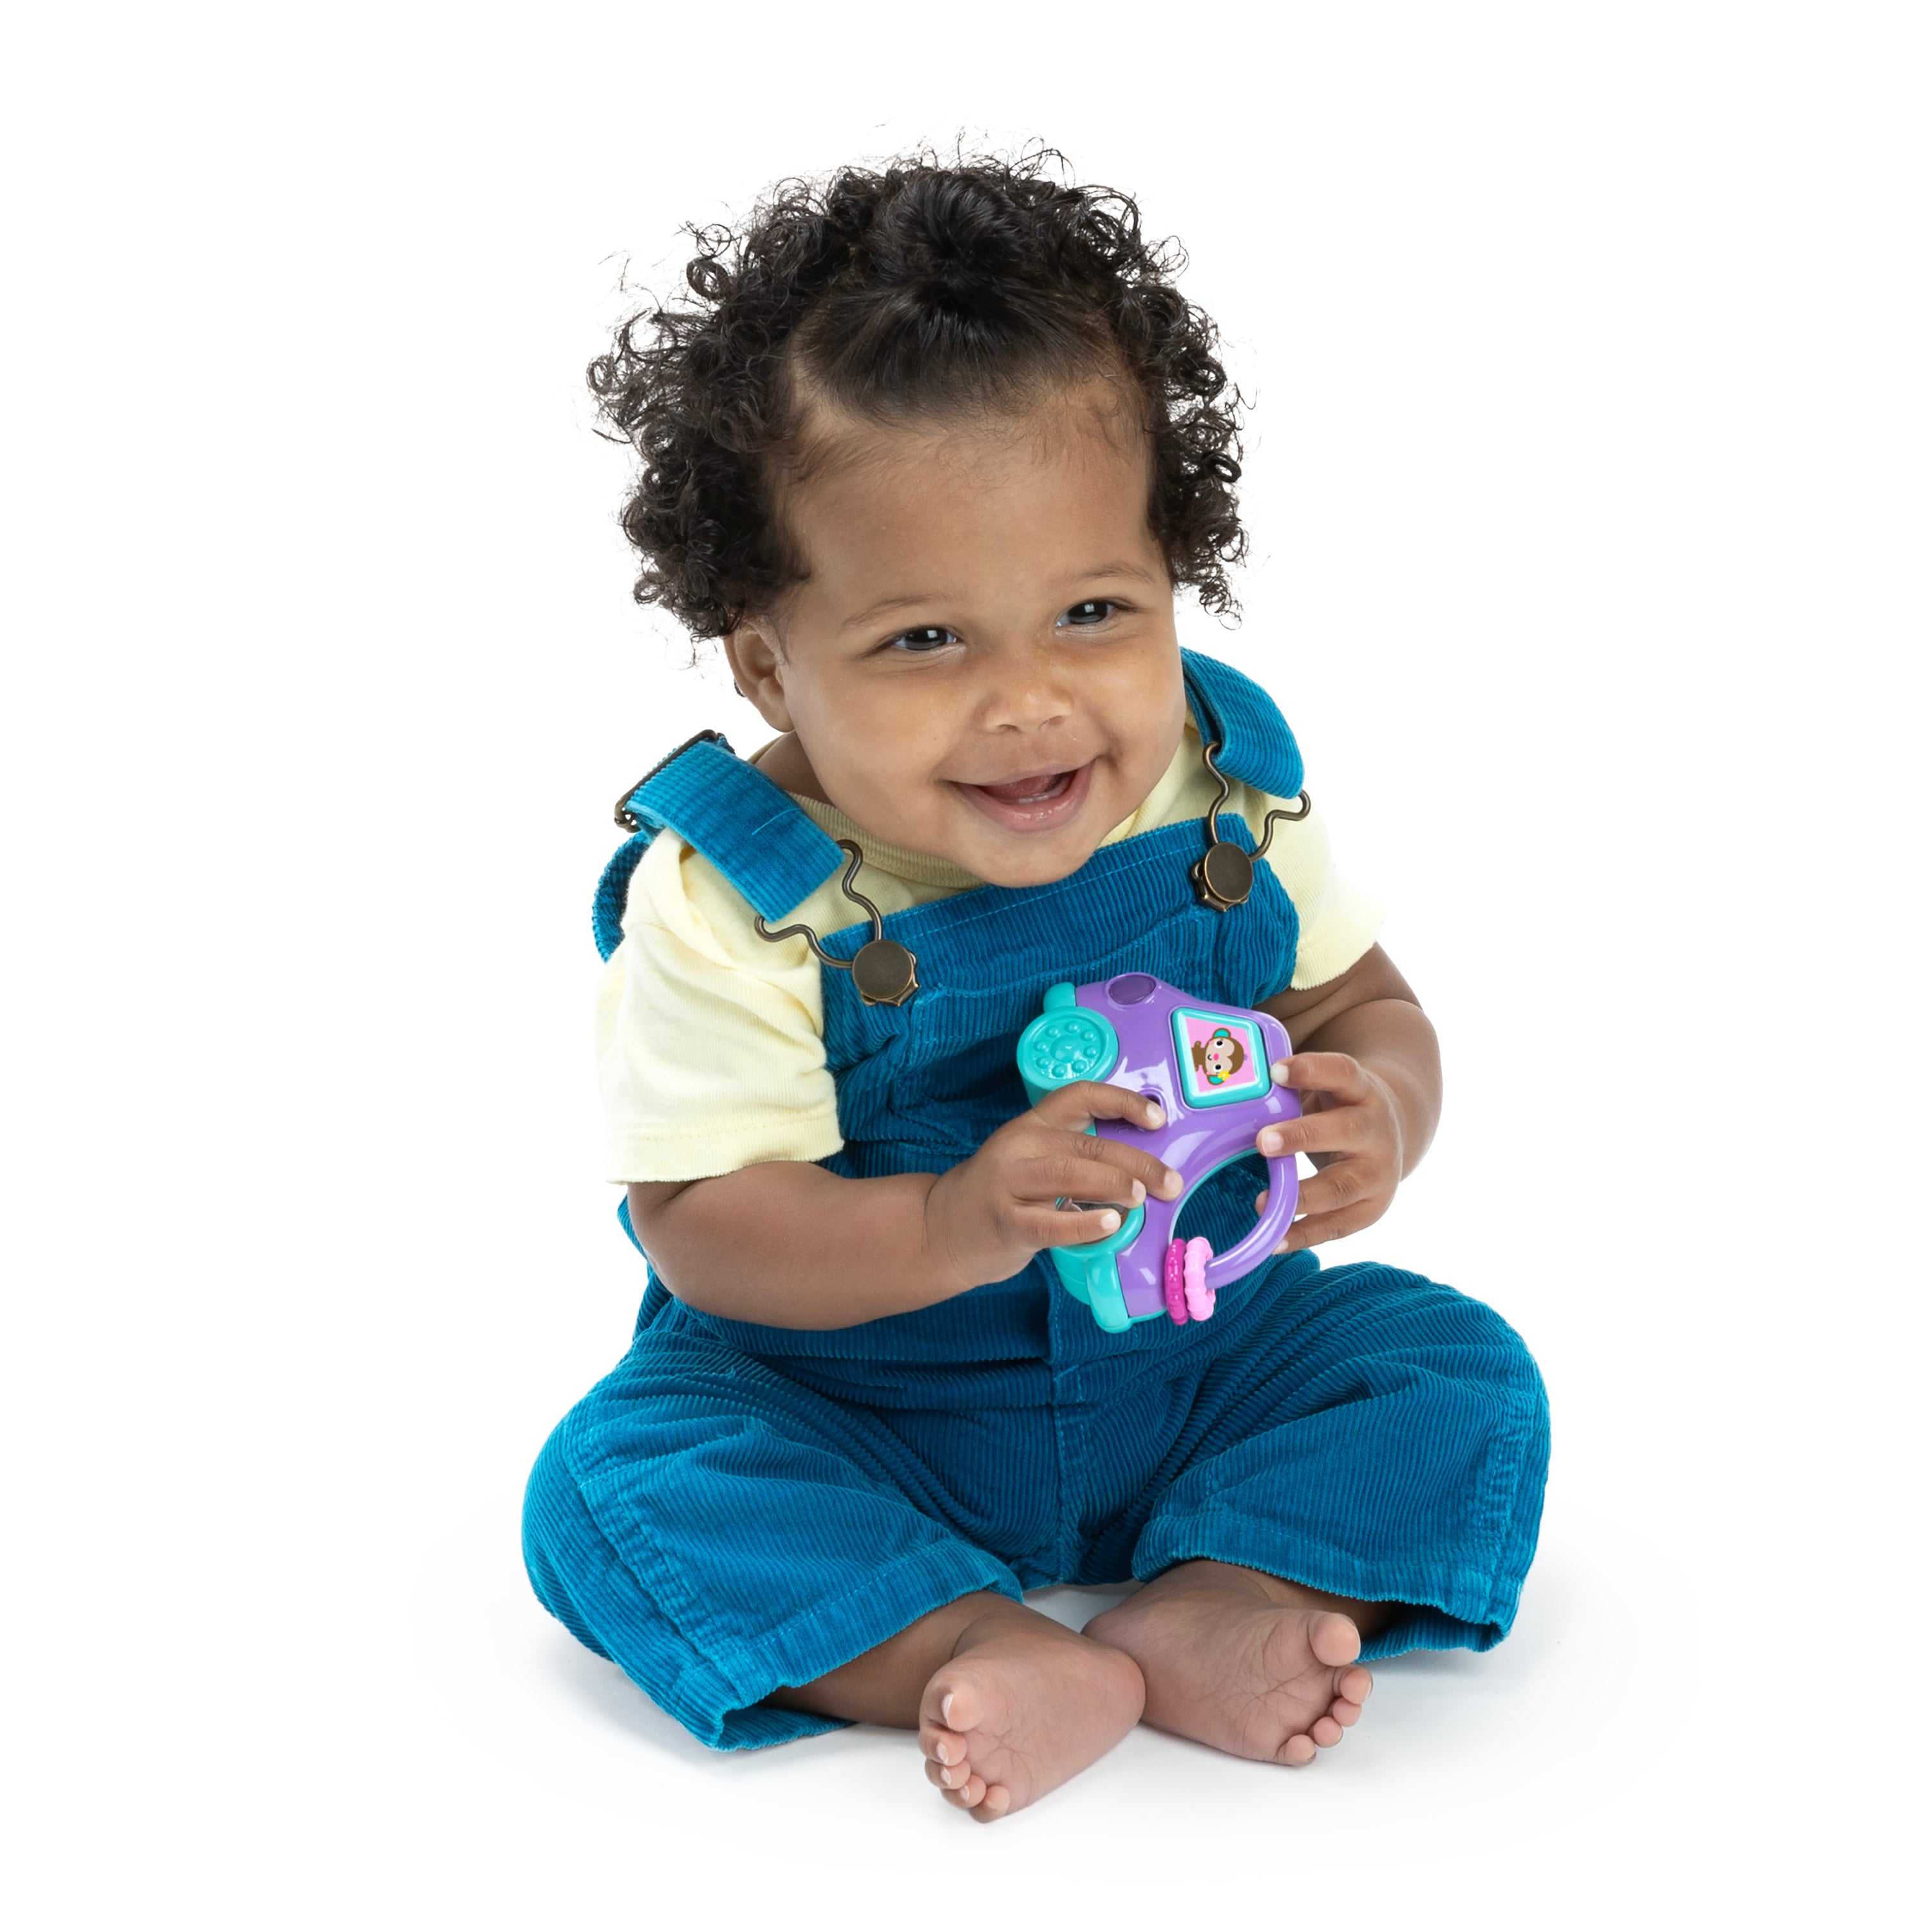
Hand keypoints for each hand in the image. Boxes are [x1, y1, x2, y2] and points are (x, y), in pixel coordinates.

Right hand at [925, 1083, 1182, 1293]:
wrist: (943, 1229)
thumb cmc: (1003, 1196)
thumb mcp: (1033, 1160)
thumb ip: (1077, 1158)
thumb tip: (1143, 1169)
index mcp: (1033, 1125)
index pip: (1080, 1096)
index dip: (1122, 1101)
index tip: (1157, 1118)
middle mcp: (1020, 1146)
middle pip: (1086, 1143)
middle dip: (1137, 1161)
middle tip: (1169, 1181)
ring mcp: (1009, 1184)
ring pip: (1068, 1174)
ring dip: (1112, 1183)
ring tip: (1141, 1195)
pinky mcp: (1005, 1223)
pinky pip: (1050, 1222)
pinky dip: (1085, 1224)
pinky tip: (1110, 1225)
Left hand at [1254, 1052, 1405, 1251]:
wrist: (1391, 1138)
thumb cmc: (1339, 1108)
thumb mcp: (1327, 1087)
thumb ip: (1290, 1083)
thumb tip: (1232, 1071)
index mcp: (1362, 1091)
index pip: (1342, 1073)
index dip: (1312, 1071)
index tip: (1274, 1071)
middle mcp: (1375, 1131)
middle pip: (1345, 1131)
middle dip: (1303, 1137)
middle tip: (1262, 1141)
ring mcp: (1377, 1174)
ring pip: (1341, 1188)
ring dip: (1301, 1197)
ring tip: (1260, 1201)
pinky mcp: (1371, 1209)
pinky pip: (1336, 1226)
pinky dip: (1303, 1235)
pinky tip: (1273, 1241)